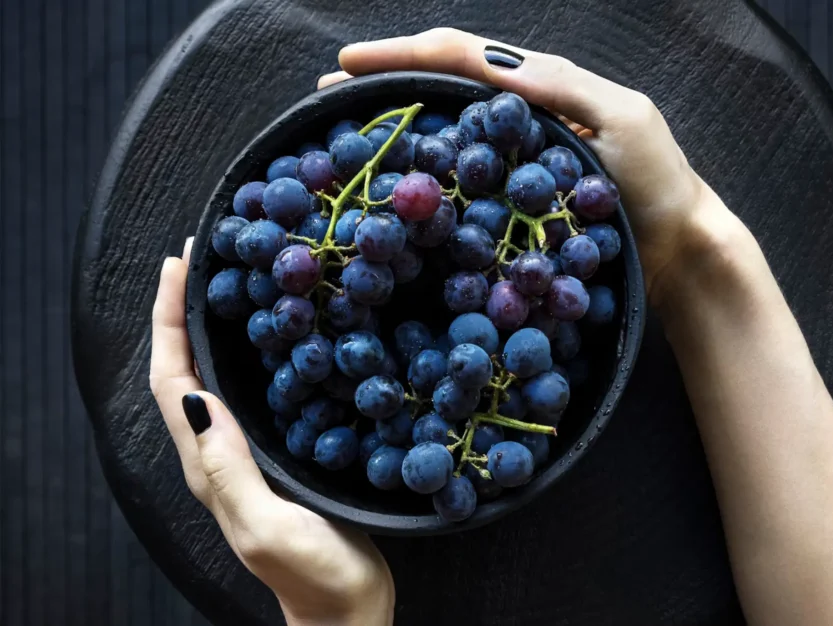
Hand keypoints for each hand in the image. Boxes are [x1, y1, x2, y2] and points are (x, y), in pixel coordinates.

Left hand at [149, 239, 393, 625]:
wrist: (346, 609)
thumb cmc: (313, 573)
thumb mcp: (266, 525)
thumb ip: (228, 468)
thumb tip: (196, 395)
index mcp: (208, 464)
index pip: (170, 379)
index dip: (168, 320)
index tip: (179, 265)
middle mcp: (218, 453)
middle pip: (183, 369)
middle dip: (181, 311)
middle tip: (202, 257)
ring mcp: (246, 454)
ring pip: (213, 377)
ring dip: (209, 327)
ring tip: (231, 281)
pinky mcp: (275, 454)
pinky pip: (249, 392)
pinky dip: (248, 355)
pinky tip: (276, 335)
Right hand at [319, 28, 734, 308]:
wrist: (679, 250)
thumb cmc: (659, 183)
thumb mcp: (623, 119)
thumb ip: (563, 89)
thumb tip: (493, 69)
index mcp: (542, 87)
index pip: (461, 56)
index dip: (403, 55)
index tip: (348, 64)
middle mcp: (520, 118)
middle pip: (439, 90)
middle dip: (383, 86)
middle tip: (326, 99)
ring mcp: (514, 164)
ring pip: (445, 137)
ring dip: (393, 131)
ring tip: (343, 140)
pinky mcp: (514, 205)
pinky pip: (461, 188)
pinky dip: (425, 183)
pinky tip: (398, 194)